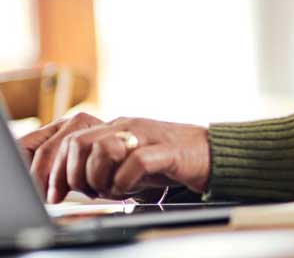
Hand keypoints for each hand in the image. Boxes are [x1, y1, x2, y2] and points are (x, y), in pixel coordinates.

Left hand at [19, 113, 209, 202]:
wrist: (209, 153)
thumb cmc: (165, 161)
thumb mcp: (126, 162)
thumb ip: (99, 166)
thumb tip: (64, 184)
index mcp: (114, 128)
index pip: (69, 140)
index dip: (54, 170)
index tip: (54, 195)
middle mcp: (127, 126)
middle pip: (78, 143)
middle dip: (74, 176)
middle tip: (88, 193)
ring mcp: (146, 135)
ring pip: (102, 150)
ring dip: (101, 179)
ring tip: (114, 190)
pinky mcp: (166, 150)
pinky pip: (134, 163)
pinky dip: (126, 182)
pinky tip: (133, 188)